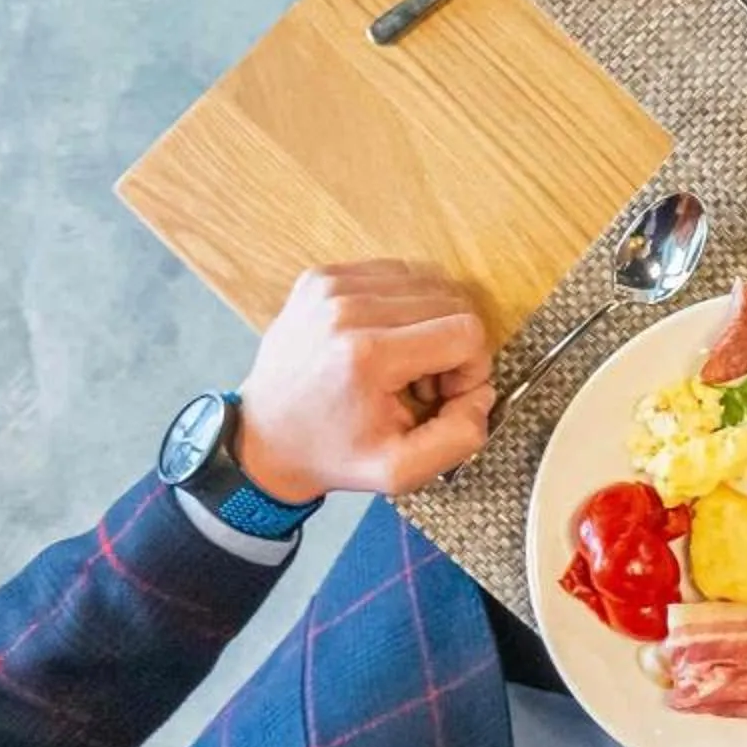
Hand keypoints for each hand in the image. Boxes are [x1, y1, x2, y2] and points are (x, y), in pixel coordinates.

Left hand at [232, 261, 495, 501]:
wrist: (263, 440)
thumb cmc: (334, 453)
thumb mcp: (402, 471)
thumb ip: (461, 437)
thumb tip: (483, 392)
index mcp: (367, 355)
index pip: (466, 331)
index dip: (472, 367)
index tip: (444, 396)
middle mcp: (347, 309)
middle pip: (452, 302)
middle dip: (453, 345)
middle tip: (424, 384)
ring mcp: (330, 287)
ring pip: (428, 283)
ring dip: (430, 323)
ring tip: (403, 363)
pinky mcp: (320, 277)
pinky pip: (396, 274)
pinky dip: (403, 306)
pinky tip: (384, 341)